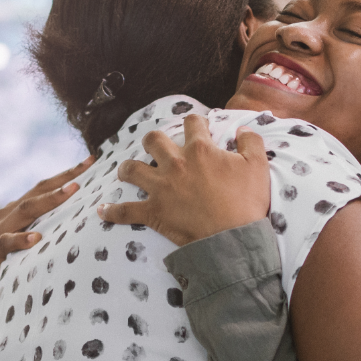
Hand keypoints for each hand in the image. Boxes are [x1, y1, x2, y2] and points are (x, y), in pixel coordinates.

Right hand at [0, 157, 93, 289]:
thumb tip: (80, 222)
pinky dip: (21, 239)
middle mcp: (10, 212)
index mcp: (20, 208)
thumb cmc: (6, 255)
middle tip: (87, 166)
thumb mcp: (27, 235)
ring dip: (50, 200)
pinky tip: (36, 238)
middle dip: (64, 177)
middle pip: (39, 190)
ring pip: (26, 210)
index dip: (67, 173)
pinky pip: (7, 242)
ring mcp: (0, 228)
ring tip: (71, 191)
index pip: (45, 186)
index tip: (91, 159)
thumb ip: (46, 226)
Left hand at [96, 114, 269, 246]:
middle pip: (153, 140)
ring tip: (128, 171)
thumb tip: (242, 131)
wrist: (233, 238)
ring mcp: (161, 188)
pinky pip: (125, 211)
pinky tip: (102, 211)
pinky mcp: (153, 212)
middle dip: (154, 140)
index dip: (195, 122)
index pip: (192, 123)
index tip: (198, 128)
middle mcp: (175, 164)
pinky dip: (112, 212)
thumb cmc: (247, 203)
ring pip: (131, 169)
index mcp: (200, 150)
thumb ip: (251, 142)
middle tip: (158, 148)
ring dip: (128, 168)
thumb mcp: (258, 167)